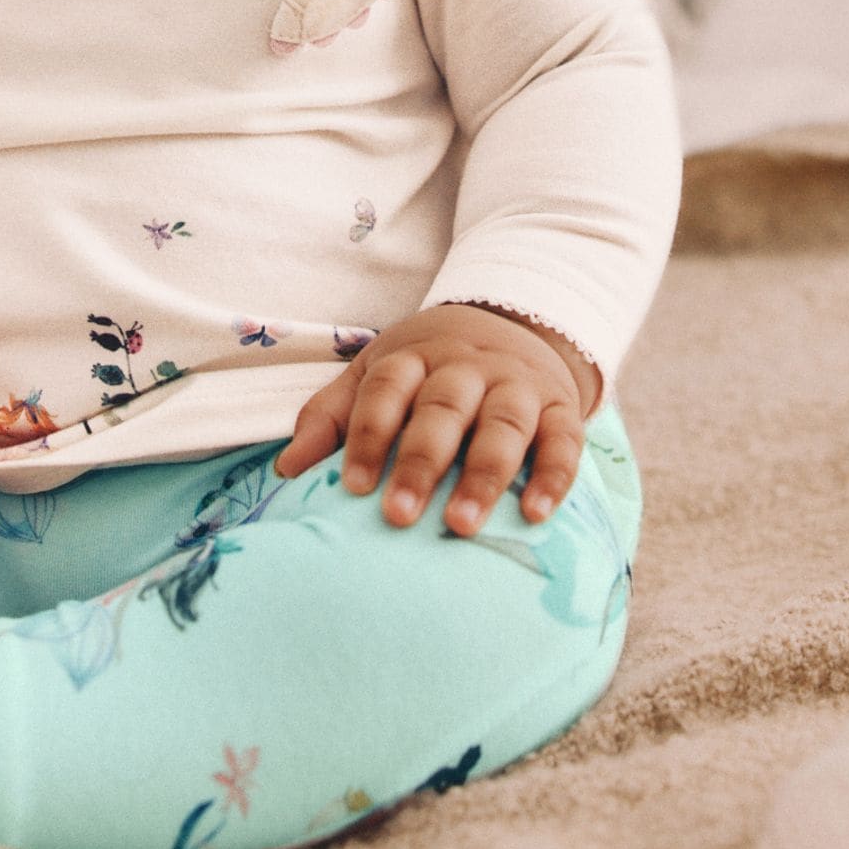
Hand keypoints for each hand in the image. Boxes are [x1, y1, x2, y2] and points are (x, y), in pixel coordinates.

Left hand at [271, 303, 597, 535]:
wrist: (515, 323)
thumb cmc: (429, 369)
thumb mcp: (376, 373)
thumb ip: (332, 417)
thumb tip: (286, 470)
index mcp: (414, 358)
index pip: (387, 391)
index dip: (367, 436)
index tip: (352, 487)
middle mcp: (467, 368)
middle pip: (443, 409)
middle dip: (421, 462)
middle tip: (399, 516)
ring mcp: (517, 385)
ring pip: (502, 425)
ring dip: (484, 475)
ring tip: (462, 525)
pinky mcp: (560, 408)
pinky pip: (562, 440)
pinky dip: (552, 476)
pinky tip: (535, 514)